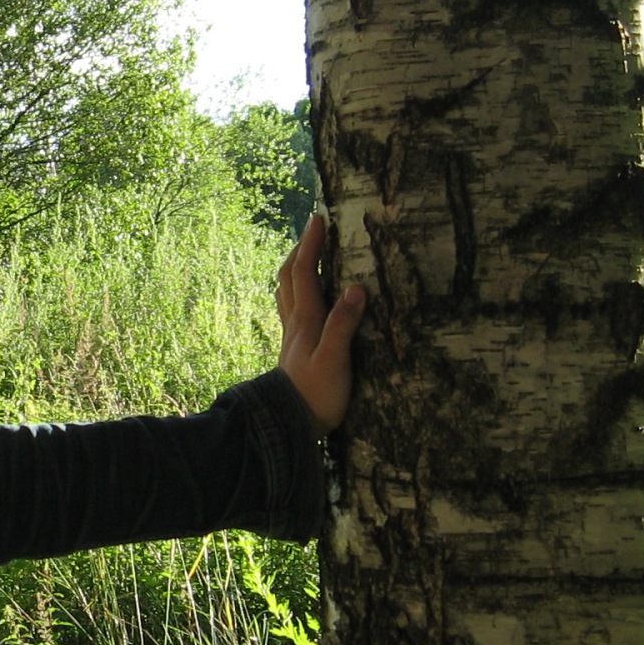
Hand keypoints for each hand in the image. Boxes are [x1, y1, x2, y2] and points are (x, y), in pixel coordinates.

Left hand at [275, 211, 367, 433]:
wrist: (288, 425)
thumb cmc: (315, 395)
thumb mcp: (335, 359)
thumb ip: (343, 324)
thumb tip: (356, 287)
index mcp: (305, 319)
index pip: (304, 272)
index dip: (311, 244)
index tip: (319, 219)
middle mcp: (295, 322)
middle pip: (290, 277)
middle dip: (301, 249)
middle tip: (314, 230)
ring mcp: (292, 336)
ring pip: (287, 292)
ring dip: (295, 269)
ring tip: (307, 255)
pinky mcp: (295, 350)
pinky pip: (292, 309)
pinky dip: (297, 292)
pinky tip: (305, 298)